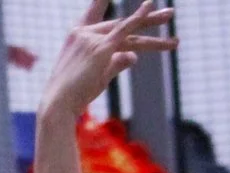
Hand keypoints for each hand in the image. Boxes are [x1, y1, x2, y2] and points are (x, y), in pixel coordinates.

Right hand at [38, 0, 173, 122]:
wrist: (58, 104)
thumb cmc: (73, 95)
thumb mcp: (97, 77)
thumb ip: (116, 63)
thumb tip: (134, 56)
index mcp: (77, 36)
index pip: (94, 11)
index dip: (102, 0)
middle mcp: (84, 32)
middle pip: (120, 22)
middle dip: (145, 18)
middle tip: (168, 13)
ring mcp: (92, 38)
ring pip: (128, 30)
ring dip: (151, 22)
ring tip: (171, 17)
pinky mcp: (102, 48)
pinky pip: (125, 30)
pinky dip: (138, 18)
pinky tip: (150, 6)